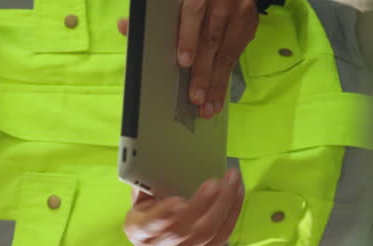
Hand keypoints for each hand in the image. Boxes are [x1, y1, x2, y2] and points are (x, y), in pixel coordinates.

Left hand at [117, 0, 258, 118]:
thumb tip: (124, 26)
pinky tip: (218, 98)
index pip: (194, 12)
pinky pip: (236, 55)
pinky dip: (225, 79)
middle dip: (203, 72)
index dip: (188, 38)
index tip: (183, 62)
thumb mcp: (172, 0)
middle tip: (195, 98)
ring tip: (207, 107)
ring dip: (216, 83)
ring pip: (227, 52)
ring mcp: (239, 11)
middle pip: (211, 39)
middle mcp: (222, 0)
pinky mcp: (248, 24)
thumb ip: (151, 13)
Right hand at [123, 169, 244, 245]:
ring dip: (225, 204)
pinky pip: (223, 234)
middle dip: (203, 203)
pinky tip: (237, 193)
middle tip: (217, 181)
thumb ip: (145, 189)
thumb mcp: (139, 208)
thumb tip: (149, 162)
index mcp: (141, 232)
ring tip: (233, 180)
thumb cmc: (150, 225)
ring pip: (208, 232)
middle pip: (185, 229)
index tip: (178, 201)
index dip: (164, 214)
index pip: (151, 226)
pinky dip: (233, 212)